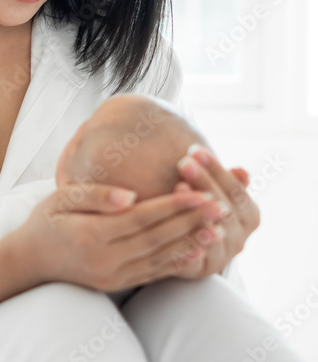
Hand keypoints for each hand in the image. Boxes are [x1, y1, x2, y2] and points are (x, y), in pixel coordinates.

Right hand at [15, 182, 224, 291]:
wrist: (30, 260)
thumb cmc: (45, 221)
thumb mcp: (60, 198)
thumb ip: (95, 195)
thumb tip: (130, 195)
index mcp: (90, 234)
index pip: (141, 218)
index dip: (172, 206)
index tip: (199, 192)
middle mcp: (104, 259)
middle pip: (156, 238)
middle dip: (190, 221)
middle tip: (219, 205)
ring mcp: (112, 275)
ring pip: (159, 258)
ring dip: (191, 243)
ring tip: (218, 228)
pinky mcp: (117, 284)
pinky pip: (152, 273)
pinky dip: (177, 262)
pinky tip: (196, 251)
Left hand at [169, 147, 259, 278]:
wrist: (179, 244)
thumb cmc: (199, 208)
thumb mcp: (213, 191)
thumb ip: (225, 181)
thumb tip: (243, 171)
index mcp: (248, 218)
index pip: (238, 192)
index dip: (217, 171)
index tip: (195, 150)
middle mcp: (239, 239)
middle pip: (225, 210)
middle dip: (205, 183)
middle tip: (184, 162)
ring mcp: (220, 257)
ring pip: (212, 233)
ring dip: (197, 210)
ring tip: (179, 188)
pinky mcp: (197, 271)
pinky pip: (193, 257)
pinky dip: (186, 240)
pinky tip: (173, 223)